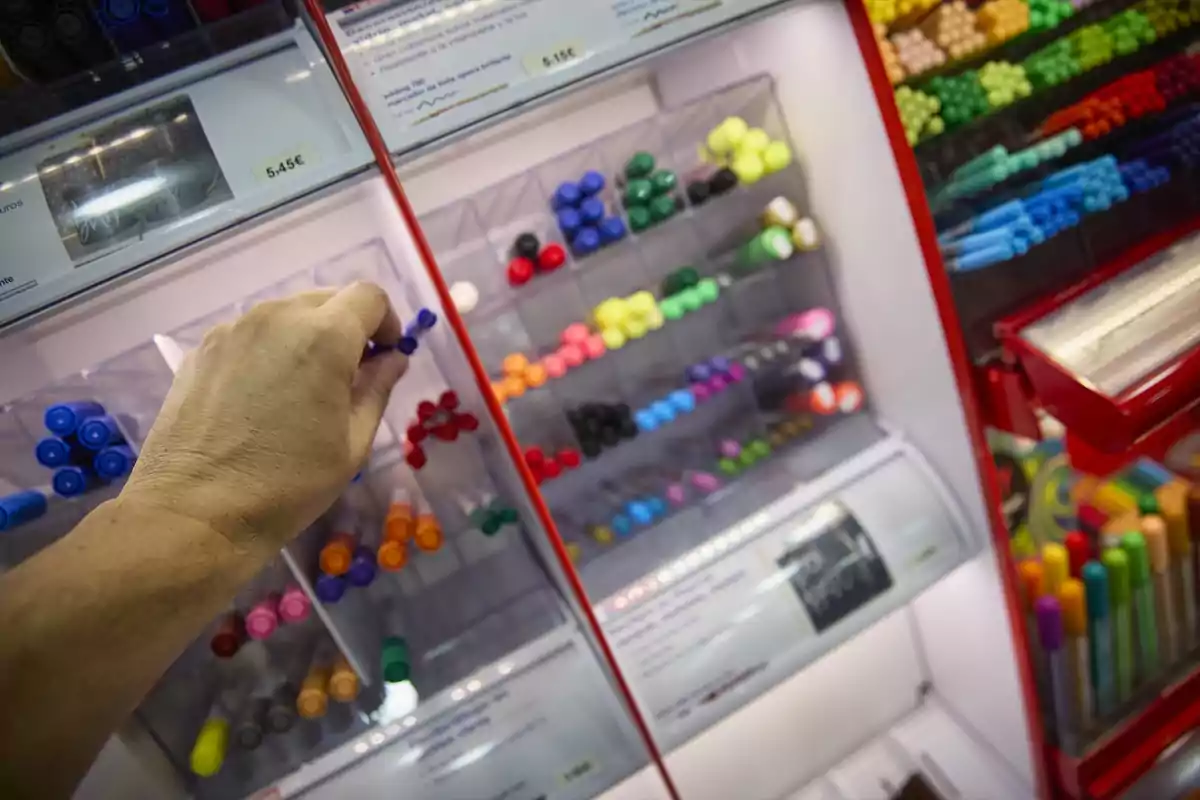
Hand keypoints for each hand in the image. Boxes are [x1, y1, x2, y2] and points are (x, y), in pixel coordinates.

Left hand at [120, 283, 408, 552]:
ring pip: (285, 314)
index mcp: (324, 338)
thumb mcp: (352, 444)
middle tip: (347, 377)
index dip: (385, 321)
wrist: (197, 510)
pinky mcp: (202, 349)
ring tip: (299, 389)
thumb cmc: (288, 483)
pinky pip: (250, 335)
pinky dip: (268, 351)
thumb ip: (377, 389)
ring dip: (305, 338)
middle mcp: (277, 318)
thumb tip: (392, 360)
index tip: (384, 356)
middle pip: (326, 299)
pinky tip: (259, 398)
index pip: (369, 296)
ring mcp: (233, 330)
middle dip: (346, 328)